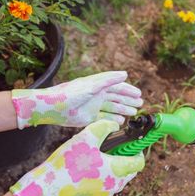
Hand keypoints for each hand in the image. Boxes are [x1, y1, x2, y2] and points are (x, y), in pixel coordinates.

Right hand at [10, 120, 144, 195]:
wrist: (48, 186)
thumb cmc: (68, 162)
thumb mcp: (87, 137)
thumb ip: (104, 127)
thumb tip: (114, 125)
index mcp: (117, 170)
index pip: (139, 162)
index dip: (137, 151)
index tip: (129, 144)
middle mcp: (115, 185)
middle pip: (130, 171)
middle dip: (125, 158)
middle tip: (112, 148)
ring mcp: (105, 194)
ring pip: (118, 179)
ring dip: (114, 168)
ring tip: (98, 156)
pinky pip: (106, 185)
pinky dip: (103, 176)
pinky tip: (89, 168)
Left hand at [11, 71, 142, 128]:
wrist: (53, 107)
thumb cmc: (71, 93)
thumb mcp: (92, 85)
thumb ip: (109, 80)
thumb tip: (125, 74)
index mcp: (98, 86)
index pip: (117, 87)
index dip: (128, 90)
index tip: (139, 94)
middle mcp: (97, 95)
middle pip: (116, 98)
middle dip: (128, 100)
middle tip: (140, 104)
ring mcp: (94, 106)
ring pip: (112, 108)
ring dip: (123, 110)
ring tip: (133, 113)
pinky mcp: (89, 117)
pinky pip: (104, 118)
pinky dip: (113, 120)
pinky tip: (121, 121)